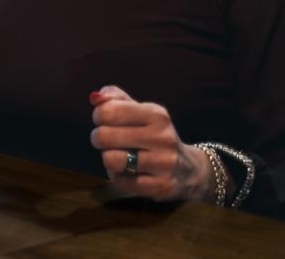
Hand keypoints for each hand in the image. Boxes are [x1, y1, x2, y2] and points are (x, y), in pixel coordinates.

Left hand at [89, 85, 214, 202]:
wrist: (190, 169)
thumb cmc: (154, 134)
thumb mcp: (140, 111)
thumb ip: (114, 99)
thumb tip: (95, 97)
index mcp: (156, 114)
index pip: (108, 111)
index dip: (99, 116)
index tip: (105, 121)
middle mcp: (162, 137)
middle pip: (104, 136)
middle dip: (98, 138)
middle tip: (108, 141)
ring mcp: (164, 163)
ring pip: (110, 159)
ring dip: (108, 159)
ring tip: (118, 157)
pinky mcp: (161, 186)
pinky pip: (121, 181)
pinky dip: (118, 176)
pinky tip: (129, 172)